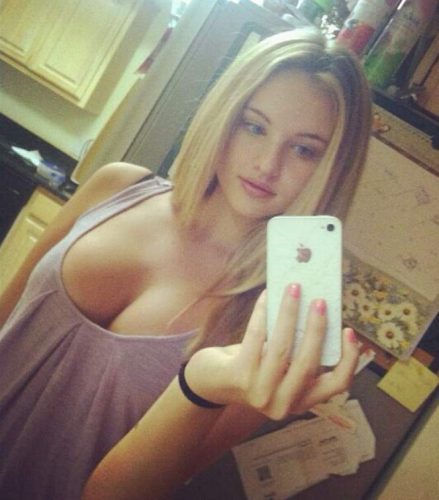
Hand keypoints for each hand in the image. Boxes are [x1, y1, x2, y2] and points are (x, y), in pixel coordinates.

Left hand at [185, 284, 360, 419]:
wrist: (211, 383)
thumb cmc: (252, 368)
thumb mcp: (280, 369)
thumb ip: (298, 352)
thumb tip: (315, 310)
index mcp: (301, 401)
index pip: (337, 385)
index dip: (349, 359)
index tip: (350, 332)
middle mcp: (284, 403)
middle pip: (309, 364)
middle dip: (317, 328)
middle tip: (320, 301)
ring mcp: (260, 392)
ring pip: (282, 348)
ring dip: (290, 314)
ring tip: (294, 289)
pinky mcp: (239, 377)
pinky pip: (256, 337)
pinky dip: (263, 312)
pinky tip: (267, 295)